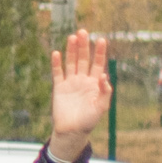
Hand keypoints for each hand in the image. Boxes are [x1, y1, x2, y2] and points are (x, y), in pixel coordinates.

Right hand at [44, 29, 111, 162]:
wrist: (72, 130)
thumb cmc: (89, 120)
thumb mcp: (101, 107)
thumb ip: (105, 91)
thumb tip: (105, 76)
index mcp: (95, 83)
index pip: (98, 64)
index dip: (100, 52)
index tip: (101, 40)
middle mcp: (83, 80)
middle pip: (84, 59)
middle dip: (84, 46)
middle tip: (83, 32)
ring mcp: (71, 82)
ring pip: (71, 62)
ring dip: (72, 51)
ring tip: (72, 37)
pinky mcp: (59, 87)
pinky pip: (57, 73)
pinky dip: (57, 63)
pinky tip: (57, 53)